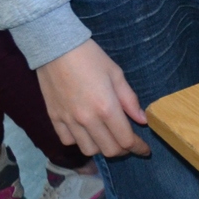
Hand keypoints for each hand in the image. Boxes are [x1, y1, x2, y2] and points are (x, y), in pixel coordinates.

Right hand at [35, 39, 150, 158]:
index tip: (144, 150)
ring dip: (101, 147)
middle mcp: (87, 119)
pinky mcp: (54, 119)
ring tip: (107, 136)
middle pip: (109, 150)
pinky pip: (68, 141)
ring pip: (88, 150)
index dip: (138, 147)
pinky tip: (85, 130)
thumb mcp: (116, 74)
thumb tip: (142, 120)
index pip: (125, 140)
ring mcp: (69, 121)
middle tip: (128, 142)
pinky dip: (79, 140)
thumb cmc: (91, 57)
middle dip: (123, 149)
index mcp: (106, 107)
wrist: (56, 48)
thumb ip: (130, 100)